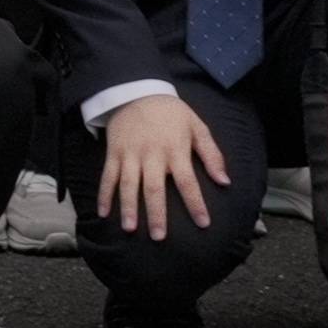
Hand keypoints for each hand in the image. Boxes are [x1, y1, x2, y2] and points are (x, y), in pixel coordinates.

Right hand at [93, 97, 228, 236]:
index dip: (195, 203)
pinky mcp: (114, 153)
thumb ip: (212, 154)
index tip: (203, 223)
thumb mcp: (197, 127)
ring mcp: (130, 154)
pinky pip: (108, 176)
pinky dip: (104, 194)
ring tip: (130, 229)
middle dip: (157, 214)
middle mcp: (152, 155)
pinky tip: (103, 213)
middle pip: (154, 188)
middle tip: (159, 237)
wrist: (137, 90)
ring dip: (128, 207)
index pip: (187, 181)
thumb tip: (225, 182)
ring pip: (128, 185)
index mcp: (176, 150)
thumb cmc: (172, 113)